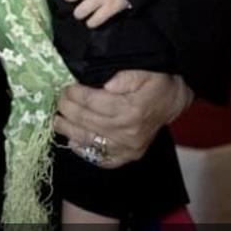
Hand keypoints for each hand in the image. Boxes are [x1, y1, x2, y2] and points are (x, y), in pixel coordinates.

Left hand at [54, 70, 192, 167]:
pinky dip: (85, 151)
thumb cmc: (157, 82)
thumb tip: (106, 84)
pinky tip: (73, 142)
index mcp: (131, 109)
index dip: (76, 94)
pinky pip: (102, 159)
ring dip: (70, 131)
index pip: (94, 102)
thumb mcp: (144, 71)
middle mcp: (129, 132)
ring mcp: (128, 148)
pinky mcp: (128, 156)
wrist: (173, 100)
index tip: (66, 87)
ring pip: (91, 141)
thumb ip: (126, 77)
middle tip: (59, 100)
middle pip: (89, 121)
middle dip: (69, 110)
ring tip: (57, 121)